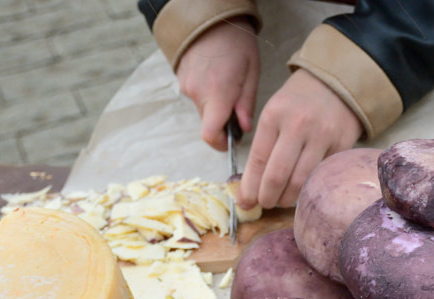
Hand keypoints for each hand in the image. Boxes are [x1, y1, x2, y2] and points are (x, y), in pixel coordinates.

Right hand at [176, 16, 258, 150]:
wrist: (210, 17)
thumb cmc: (236, 42)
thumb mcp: (252, 72)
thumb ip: (247, 104)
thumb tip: (244, 128)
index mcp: (218, 94)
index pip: (210, 135)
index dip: (221, 144)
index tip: (231, 142)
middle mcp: (198, 93)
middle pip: (209, 123)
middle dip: (223, 121)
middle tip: (238, 106)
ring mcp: (186, 87)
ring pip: (203, 110)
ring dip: (216, 106)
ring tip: (229, 85)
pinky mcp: (181, 80)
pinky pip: (196, 97)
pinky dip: (207, 94)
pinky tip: (217, 77)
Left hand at [237, 68, 362, 209]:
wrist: (337, 84)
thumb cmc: (299, 102)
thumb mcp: (274, 113)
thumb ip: (263, 146)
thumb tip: (251, 187)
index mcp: (274, 115)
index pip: (258, 160)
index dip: (250, 187)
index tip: (246, 202)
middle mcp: (298, 125)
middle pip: (277, 176)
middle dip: (267, 198)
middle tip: (264, 204)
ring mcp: (322, 136)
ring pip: (300, 182)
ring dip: (287, 199)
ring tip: (281, 200)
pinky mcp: (341, 146)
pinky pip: (321, 176)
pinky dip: (308, 189)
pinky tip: (301, 190)